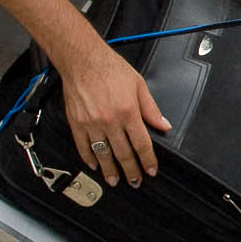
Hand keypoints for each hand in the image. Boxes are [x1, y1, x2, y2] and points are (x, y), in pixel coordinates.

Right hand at [59, 39, 170, 186]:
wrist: (83, 60)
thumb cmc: (110, 68)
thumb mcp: (139, 85)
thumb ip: (151, 108)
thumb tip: (163, 125)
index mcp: (128, 112)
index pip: (142, 144)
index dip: (148, 160)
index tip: (151, 170)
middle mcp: (110, 120)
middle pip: (123, 154)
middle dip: (131, 171)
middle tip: (135, 181)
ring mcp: (92, 124)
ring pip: (103, 154)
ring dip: (110, 171)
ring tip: (115, 180)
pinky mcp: (77, 123)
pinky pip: (83, 147)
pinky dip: (89, 159)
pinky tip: (95, 165)